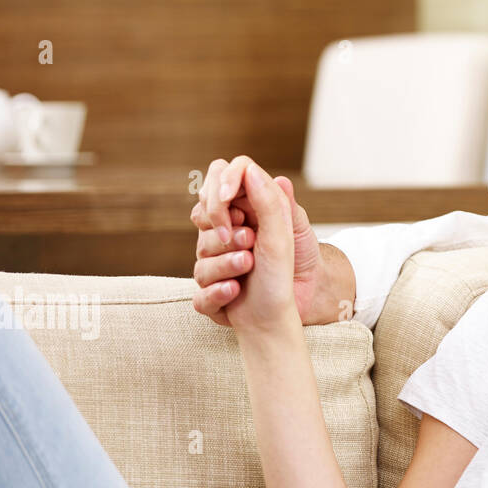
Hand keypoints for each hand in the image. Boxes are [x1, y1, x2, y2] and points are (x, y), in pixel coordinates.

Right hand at [191, 156, 326, 325]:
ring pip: (199, 254)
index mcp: (247, 212)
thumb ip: (269, 200)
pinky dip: (217, 291)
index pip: (218, 181)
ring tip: (250, 266)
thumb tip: (249, 169)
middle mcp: (227, 232)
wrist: (284, 318)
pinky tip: (235, 291)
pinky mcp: (208, 289)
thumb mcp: (284, 233)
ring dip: (227, 263)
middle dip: (223, 231)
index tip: (227, 202)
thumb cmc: (289, 272)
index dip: (218, 188)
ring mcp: (214, 260)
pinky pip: (198, 289)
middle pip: (201, 214)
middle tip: (248, 242)